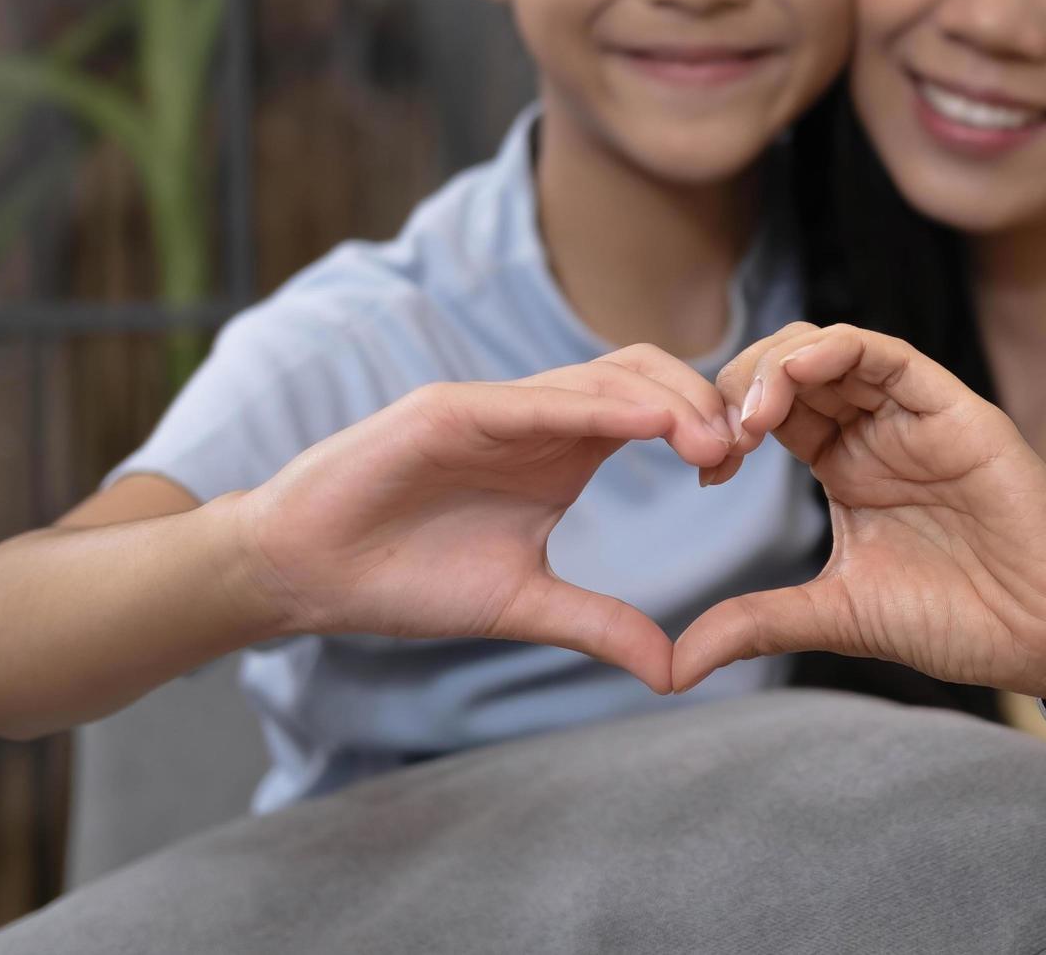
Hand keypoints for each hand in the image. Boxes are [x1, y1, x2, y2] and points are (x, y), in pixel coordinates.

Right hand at [232, 345, 735, 693]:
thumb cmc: (405, 577)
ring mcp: (491, 407)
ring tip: (710, 443)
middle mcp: (535, 417)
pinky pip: (531, 399)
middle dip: (699, 402)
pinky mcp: (444, 411)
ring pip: (597, 376)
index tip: (737, 471)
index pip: (650, 410)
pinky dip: (592, 406)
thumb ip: (600, 625)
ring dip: (663, 400)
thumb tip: (675, 671)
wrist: (307, 573)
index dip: (701, 427)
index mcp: (562, 450)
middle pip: (640, 374)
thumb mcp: (523, 605)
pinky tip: (645, 423)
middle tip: (738, 453)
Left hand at [678, 323, 1045, 699]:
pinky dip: (838, 350)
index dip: (725, 422)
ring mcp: (914, 415)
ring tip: (751, 414)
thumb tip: (673, 668)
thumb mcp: (837, 617)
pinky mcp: (954, 410)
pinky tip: (799, 371)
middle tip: (720, 438)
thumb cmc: (958, 621)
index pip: (771, 410)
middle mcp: (876, 430)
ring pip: (832, 348)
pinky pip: (889, 355)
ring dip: (780, 365)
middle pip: (790, 367)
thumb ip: (759, 624)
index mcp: (844, 466)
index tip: (706, 469)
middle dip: (741, 387)